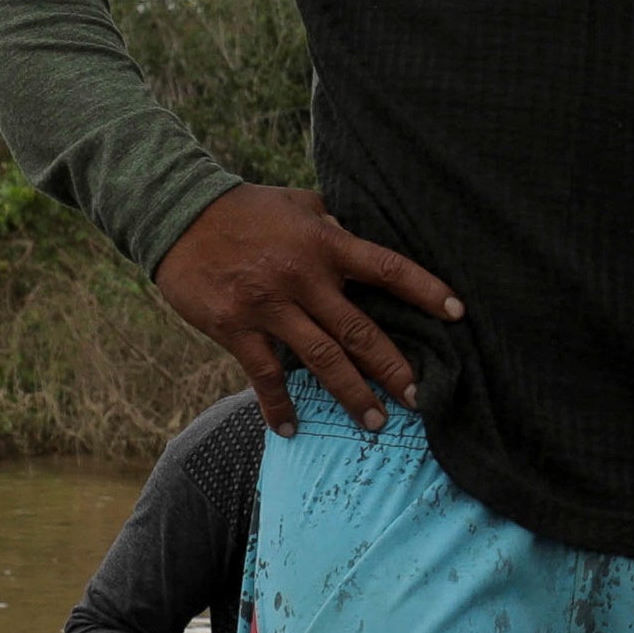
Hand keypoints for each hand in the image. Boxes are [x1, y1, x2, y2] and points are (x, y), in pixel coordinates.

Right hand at [154, 184, 460, 433]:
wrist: (176, 214)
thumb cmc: (243, 208)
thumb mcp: (296, 204)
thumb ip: (331, 226)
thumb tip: (357, 240)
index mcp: (324, 244)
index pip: (386, 268)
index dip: (425, 290)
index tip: (457, 313)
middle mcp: (302, 277)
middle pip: (359, 330)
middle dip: (393, 367)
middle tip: (419, 398)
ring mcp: (268, 305)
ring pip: (321, 359)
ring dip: (351, 394)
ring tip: (375, 423)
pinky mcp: (234, 327)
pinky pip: (265, 375)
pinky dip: (279, 405)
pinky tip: (292, 428)